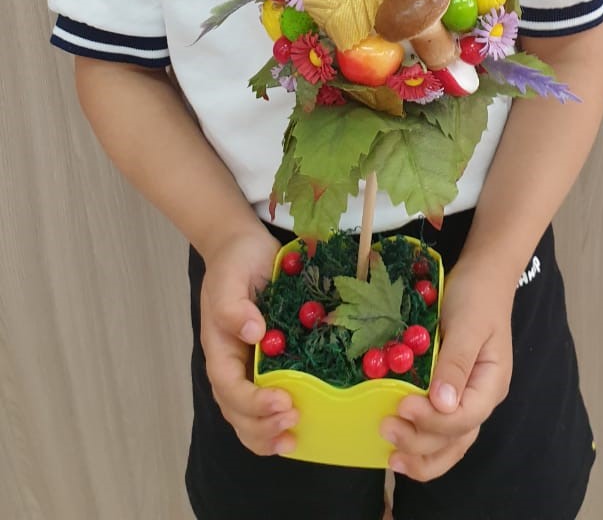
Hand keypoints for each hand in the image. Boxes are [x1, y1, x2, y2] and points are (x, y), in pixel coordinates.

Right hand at [199, 227, 299, 455]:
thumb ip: (234, 305)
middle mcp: (232, 365)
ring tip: (292, 440)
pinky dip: (276, 423)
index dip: (253, 402)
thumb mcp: (229, 277)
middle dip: (262, 425)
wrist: (242, 247)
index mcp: (219, 348)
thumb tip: (253, 332)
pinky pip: (266, 404)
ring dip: (267, 435)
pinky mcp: (269, 365)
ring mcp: (248, 368)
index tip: (282, 401)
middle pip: (237, 412)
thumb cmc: (235, 262)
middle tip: (293, 421)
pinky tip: (298, 432)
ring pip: (248, 417)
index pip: (229, 387)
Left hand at [380, 256, 515, 481]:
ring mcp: (466, 398)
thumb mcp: (468, 324)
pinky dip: (422, 442)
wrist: (482, 275)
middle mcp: (481, 398)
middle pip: (455, 438)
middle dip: (420, 441)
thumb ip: (456, 362)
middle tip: (386, 429)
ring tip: (392, 459)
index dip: (433, 420)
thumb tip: (443, 403)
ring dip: (422, 455)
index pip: (465, 418)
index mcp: (491, 384)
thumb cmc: (477, 296)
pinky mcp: (450, 392)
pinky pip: (440, 429)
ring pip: (449, 443)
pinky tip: (399, 447)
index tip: (402, 406)